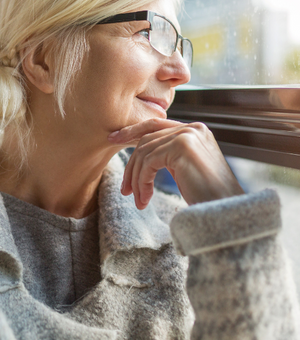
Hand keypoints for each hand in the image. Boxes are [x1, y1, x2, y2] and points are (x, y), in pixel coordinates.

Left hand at [108, 118, 244, 209]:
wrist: (227, 214)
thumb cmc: (206, 197)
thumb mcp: (184, 170)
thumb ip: (167, 156)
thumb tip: (139, 154)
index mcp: (195, 130)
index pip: (155, 125)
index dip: (132, 131)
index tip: (113, 139)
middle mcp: (193, 127)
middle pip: (147, 139)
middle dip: (131, 165)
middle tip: (125, 189)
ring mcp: (189, 134)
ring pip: (144, 152)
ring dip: (136, 179)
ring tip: (138, 199)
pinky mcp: (183, 146)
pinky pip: (148, 162)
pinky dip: (141, 181)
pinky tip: (144, 198)